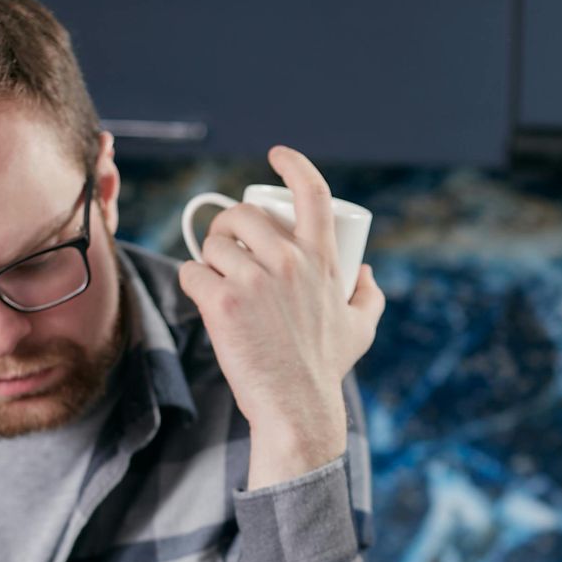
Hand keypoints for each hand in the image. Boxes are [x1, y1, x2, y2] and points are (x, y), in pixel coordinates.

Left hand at [177, 145, 384, 487]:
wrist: (296, 406)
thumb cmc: (325, 368)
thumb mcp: (360, 328)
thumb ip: (369, 296)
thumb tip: (365, 273)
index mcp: (321, 259)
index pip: (312, 193)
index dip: (293, 165)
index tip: (277, 156)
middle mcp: (289, 261)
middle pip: (242, 215)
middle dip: (228, 227)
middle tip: (227, 250)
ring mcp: (253, 280)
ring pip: (213, 243)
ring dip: (209, 259)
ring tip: (218, 282)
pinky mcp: (221, 301)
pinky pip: (192, 272)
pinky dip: (193, 284)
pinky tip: (205, 301)